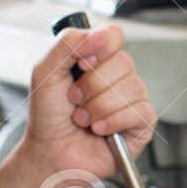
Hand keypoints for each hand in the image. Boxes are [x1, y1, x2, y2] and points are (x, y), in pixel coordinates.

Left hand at [18, 22, 155, 181]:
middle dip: (93, 85)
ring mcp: (131, 100)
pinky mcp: (141, 124)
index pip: (114, 36)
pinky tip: (99, 130)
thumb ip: (68, 43)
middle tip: (74, 100)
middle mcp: (116, 77)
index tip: (81, 64)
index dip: (100, 48)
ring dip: (100, 107)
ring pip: (133, 87)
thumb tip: (100, 34)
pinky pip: (140, 112)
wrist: (49, 153)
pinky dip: (114, 122)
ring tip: (83, 119)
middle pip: (124, 62)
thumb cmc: (47, 117)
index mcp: (96, 59)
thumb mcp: (45, 72)